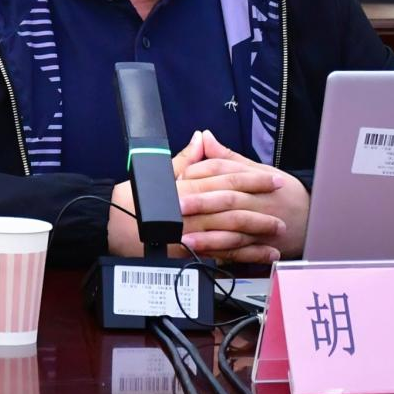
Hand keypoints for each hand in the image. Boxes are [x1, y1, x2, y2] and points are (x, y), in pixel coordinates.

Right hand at [107, 131, 287, 262]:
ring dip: (257, 231)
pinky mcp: (189, 254)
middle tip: (283, 203)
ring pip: (230, 231)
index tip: (271, 178)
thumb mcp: (156, 174)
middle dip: (260, 204)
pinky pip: (221, 255)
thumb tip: (202, 138)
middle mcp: (190, 210)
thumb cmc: (131, 201)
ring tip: (278, 231)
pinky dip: (245, 256)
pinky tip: (263, 255)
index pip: (224, 180)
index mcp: (184, 188)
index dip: (250, 178)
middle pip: (232, 205)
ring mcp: (190, 234)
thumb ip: (184, 159)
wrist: (110, 229)